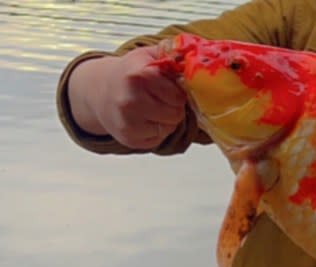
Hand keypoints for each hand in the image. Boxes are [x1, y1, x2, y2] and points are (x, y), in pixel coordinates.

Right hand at [68, 44, 185, 148]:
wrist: (98, 91)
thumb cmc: (129, 73)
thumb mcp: (148, 56)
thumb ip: (171, 54)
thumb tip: (194, 55)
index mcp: (139, 76)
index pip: (178, 95)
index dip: (179, 93)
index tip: (172, 89)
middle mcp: (130, 100)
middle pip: (175, 114)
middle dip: (174, 107)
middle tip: (163, 100)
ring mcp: (128, 121)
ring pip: (168, 128)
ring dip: (167, 120)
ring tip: (154, 109)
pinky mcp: (128, 138)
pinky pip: (158, 139)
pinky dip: (157, 132)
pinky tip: (146, 120)